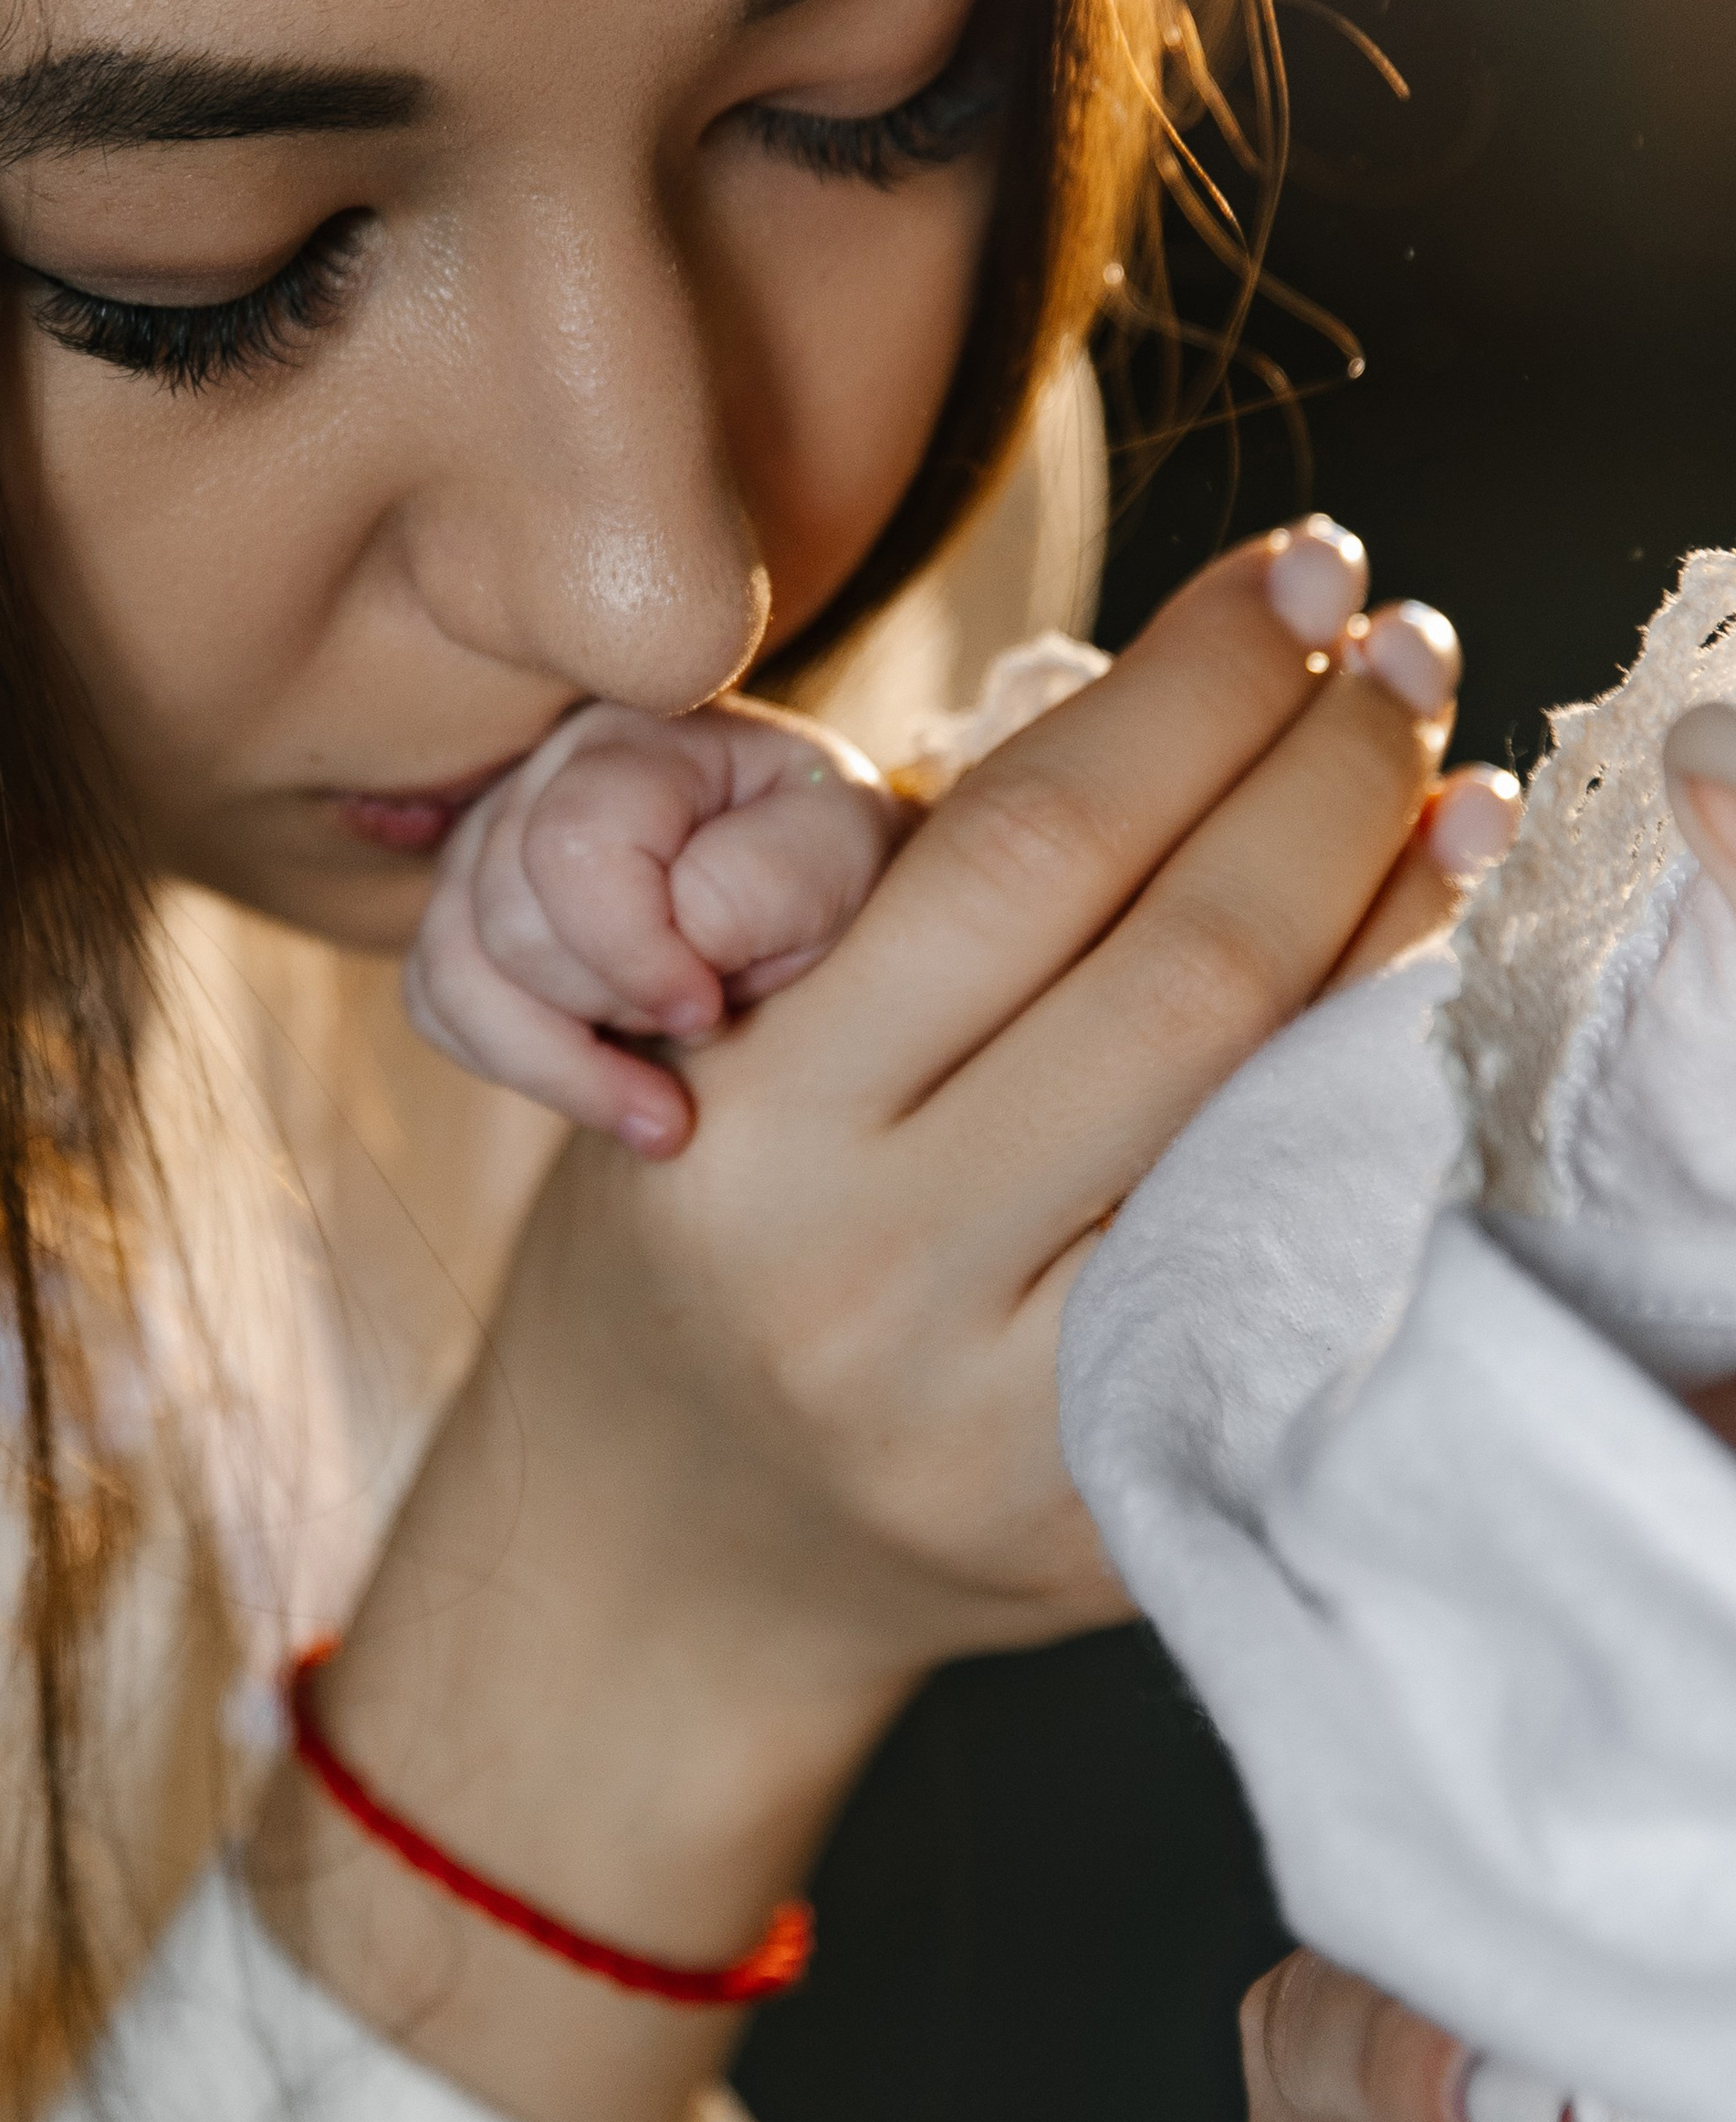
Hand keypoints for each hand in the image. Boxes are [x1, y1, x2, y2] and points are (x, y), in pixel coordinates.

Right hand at [257, 526, 1502, 2121]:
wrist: (673, 1549)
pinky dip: (1375, 1105)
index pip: (1018, 852)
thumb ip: (898, 887)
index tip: (1292, 572)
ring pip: (1264, 1119)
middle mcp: (873, 1277)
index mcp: (747, 1131)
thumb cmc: (702, 1235)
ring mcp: (1005, 1418)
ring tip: (1449, 789)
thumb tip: (1181, 703)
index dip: (1189, 688)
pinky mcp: (1113, 1512)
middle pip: (1177, 971)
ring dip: (1395, 925)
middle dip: (1325, 773)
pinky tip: (1428, 996)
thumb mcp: (730, 1036)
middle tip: (1401, 653)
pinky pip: (1286, 1266)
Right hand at [404, 695, 905, 1154]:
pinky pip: (437, 1003)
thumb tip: (678, 935)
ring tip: (657, 1107)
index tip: (712, 1009)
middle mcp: (539, 778)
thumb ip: (766, 881)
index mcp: (637, 744)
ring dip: (557, 1060)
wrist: (813, 885)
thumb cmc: (828, 864)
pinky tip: (603, 1087)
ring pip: (454, 971)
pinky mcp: (467, 915)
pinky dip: (513, 1062)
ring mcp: (487, 844)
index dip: (635, 956)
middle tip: (703, 1025)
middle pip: (506, 921)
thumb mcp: (842, 857)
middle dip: (607, 1007)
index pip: (574, 850)